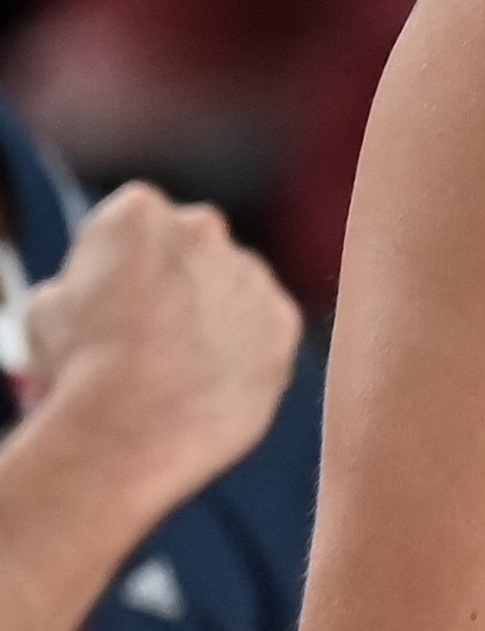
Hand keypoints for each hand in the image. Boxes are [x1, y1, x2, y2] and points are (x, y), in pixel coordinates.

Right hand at [22, 182, 301, 510]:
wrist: (136, 424)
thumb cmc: (81, 367)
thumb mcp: (47, 312)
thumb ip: (80, 285)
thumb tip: (91, 297)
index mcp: (138, 212)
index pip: (131, 225)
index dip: (115, 269)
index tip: (106, 303)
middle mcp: (204, 227)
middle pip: (189, 251)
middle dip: (173, 284)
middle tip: (147, 337)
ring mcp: (252, 271)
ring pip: (232, 291)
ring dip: (214, 319)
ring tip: (177, 375)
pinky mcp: (284, 318)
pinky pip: (263, 333)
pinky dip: (244, 356)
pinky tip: (210, 390)